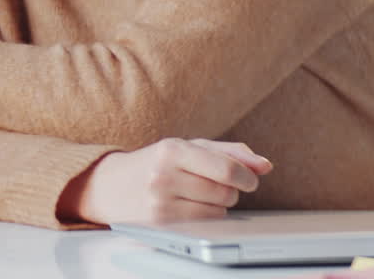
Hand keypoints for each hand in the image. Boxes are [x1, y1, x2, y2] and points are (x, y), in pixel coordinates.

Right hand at [61, 138, 272, 224]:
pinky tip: (189, 208)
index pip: (225, 168)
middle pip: (225, 192)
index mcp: (171, 150)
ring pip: (218, 212)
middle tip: (213, 185)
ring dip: (218, 205)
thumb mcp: (187, 147)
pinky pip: (205, 226)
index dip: (246, 177)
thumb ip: (229, 152)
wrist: (108, 185)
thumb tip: (264, 166)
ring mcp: (159, 203)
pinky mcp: (160, 225)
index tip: (250, 180)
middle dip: (229, 190)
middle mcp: (163, 176)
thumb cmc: (155, 163)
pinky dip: (206, 218)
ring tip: (196, 195)